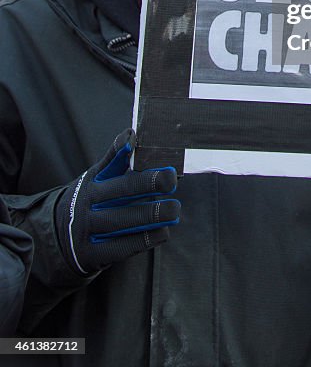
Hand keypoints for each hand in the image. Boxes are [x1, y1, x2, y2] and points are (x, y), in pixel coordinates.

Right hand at [55, 129, 179, 275]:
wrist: (59, 239)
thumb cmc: (89, 200)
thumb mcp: (95, 178)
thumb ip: (115, 159)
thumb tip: (132, 133)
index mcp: (92, 182)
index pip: (110, 165)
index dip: (121, 151)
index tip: (138, 142)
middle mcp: (87, 204)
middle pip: (121, 191)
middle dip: (149, 183)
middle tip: (172, 180)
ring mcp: (88, 230)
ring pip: (124, 220)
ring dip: (153, 214)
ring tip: (174, 209)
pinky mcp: (94, 254)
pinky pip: (123, 246)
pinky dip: (146, 238)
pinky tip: (163, 231)